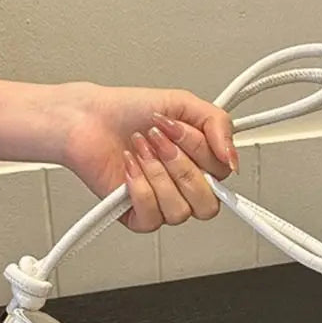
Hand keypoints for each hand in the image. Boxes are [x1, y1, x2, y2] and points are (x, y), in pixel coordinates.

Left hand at [60, 83, 238, 231]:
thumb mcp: (184, 103)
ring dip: (157, 174)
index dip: (202, 154)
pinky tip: (130, 167)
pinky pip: (152, 218)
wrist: (88, 118)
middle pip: (207, 203)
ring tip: (140, 150)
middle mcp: (184, 186)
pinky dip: (139, 188)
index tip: (179, 129)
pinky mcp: (137, 216)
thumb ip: (219, 125)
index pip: (222, 177)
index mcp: (201, 162)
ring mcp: (162, 203)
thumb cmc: (129, 111)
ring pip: (180, 213)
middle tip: (158, 139)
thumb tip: (233, 158)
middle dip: (179, 165)